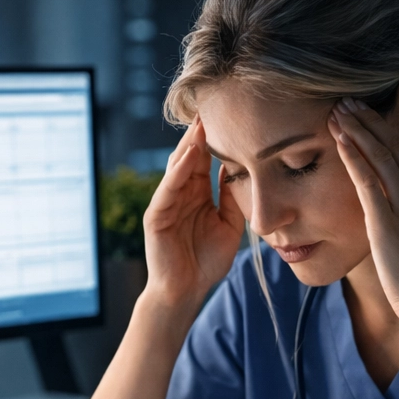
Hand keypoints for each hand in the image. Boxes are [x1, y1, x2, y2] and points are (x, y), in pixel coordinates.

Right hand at [141, 117, 245, 308]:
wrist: (186, 292)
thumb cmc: (206, 262)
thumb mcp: (229, 225)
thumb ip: (233, 199)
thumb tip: (242, 169)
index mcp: (197, 194)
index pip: (206, 159)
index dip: (217, 138)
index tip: (232, 114)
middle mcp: (180, 193)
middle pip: (190, 156)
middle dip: (200, 132)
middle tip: (214, 105)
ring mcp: (166, 203)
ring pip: (177, 167)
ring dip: (189, 145)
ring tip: (201, 123)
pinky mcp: (156, 217)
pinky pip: (167, 189)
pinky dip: (177, 172)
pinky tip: (189, 155)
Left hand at [328, 98, 398, 323]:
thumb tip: (385, 208)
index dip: (382, 127)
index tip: (363, 111)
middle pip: (392, 144)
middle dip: (368, 119)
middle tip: (346, 100)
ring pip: (379, 156)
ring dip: (356, 130)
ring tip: (338, 111)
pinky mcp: (387, 222)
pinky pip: (368, 181)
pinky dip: (353, 157)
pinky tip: (339, 142)